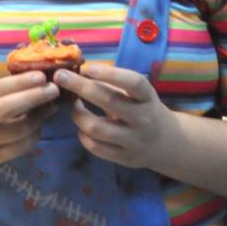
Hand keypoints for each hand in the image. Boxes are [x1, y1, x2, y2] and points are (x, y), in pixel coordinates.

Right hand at [0, 71, 58, 167]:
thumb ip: (1, 89)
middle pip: (8, 109)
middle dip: (34, 98)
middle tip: (53, 90)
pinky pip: (21, 147)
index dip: (20, 83)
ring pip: (19, 130)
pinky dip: (35, 135)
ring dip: (39, 118)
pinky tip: (39, 125)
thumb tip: (37, 82)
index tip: (41, 76)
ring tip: (49, 107)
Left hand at [54, 63, 177, 169]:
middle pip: (108, 101)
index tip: (87, 67)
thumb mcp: (137, 93)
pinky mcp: (125, 158)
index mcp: (148, 97)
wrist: (166, 142)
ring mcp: (134, 140)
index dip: (110, 74)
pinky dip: (82, 134)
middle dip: (80, 86)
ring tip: (72, 104)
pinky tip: (81, 126)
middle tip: (60, 76)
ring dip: (77, 113)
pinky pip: (95, 147)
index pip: (133, 82)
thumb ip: (113, 83)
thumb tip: (78, 69)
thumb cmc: (143, 108)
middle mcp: (144, 119)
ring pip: (96, 127)